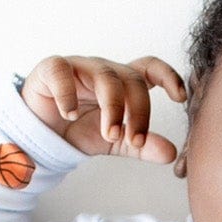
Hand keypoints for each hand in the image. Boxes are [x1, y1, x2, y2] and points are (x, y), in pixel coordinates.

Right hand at [20, 53, 187, 162]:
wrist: (42, 134)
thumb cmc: (79, 129)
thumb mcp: (114, 141)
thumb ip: (141, 145)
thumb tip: (171, 153)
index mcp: (122, 84)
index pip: (150, 69)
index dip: (168, 76)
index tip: (179, 97)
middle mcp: (104, 71)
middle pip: (132, 80)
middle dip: (138, 112)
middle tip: (133, 140)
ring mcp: (78, 67)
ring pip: (105, 77)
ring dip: (112, 107)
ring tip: (110, 134)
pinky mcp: (51, 69)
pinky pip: (62, 72)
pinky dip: (68, 95)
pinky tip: (69, 115)